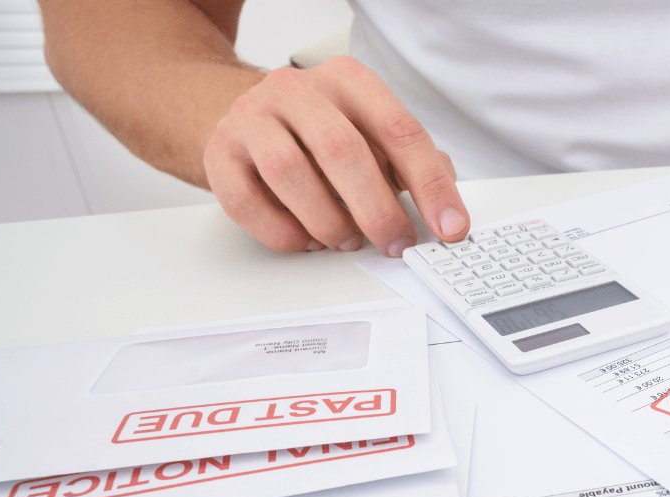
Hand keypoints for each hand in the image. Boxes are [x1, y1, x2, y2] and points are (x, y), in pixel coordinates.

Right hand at [203, 57, 468, 254]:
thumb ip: (412, 163)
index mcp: (348, 81)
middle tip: (396, 243)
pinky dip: (284, 233)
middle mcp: (297, 91)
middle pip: (343, 151)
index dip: (430, 185)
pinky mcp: (219, 153)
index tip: (450, 225)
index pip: (399, 130)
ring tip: (347, 240)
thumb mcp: (370, 133)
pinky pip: (248, 202)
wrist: (241, 116)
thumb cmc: (316, 132)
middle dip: (377, 209)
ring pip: (290, 174)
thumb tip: (448, 205)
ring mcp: (252, 118)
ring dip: (328, 221)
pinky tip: (306, 239)